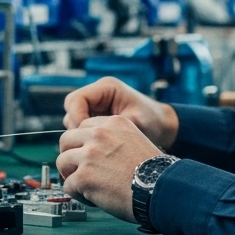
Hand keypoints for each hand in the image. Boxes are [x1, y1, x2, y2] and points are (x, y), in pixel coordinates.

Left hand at [56, 115, 164, 221]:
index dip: (83, 144)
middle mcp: (99, 135)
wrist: (162, 190)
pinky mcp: (84, 176)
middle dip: (70, 157)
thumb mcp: (135, 142)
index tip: (88, 157)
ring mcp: (89, 154)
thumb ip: (113, 141)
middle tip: (80, 171)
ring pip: (62, 162)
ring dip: (72, 176)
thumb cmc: (153, 173)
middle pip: (66, 140)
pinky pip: (68, 185)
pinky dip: (78, 194)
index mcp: (113, 123)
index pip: (83, 127)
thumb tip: (91, 151)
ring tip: (88, 187)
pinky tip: (94, 198)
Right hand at [63, 77, 179, 149]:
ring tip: (96, 145)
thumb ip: (113, 128)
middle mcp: (98, 94)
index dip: (76, 117)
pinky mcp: (96, 117)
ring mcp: (96, 105)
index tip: (85, 136)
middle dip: (77, 128)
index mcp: (106, 88)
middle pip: (71, 109)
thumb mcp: (136, 124)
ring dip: (80, 134)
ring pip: (73, 119)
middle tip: (89, 143)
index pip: (76, 100)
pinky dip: (86, 137)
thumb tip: (93, 139)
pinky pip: (81, 127)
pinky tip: (99, 146)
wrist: (163, 127)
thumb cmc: (153, 122)